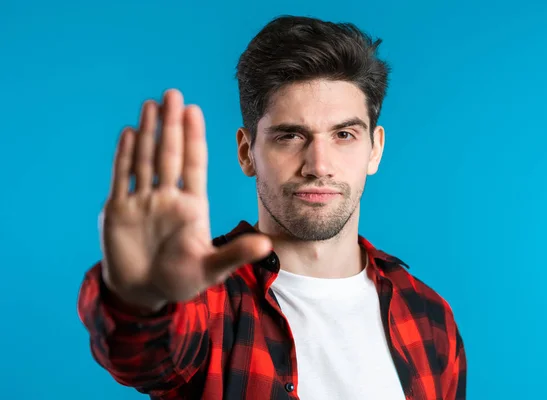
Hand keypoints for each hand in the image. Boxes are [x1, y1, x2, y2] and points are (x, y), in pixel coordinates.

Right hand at [100, 89, 271, 310]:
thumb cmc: (180, 281)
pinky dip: (124, 156)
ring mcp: (143, 201)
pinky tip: (130, 133)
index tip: (194, 111)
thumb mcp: (210, 269)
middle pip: (169, 154)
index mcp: (192, 206)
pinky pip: (122, 177)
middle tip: (173, 94)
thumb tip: (268, 245)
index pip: (193, 165)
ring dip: (148, 133)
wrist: (144, 293)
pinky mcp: (119, 210)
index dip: (193, 138)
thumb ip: (235, 254)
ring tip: (152, 105)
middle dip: (170, 125)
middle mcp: (168, 197)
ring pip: (145, 159)